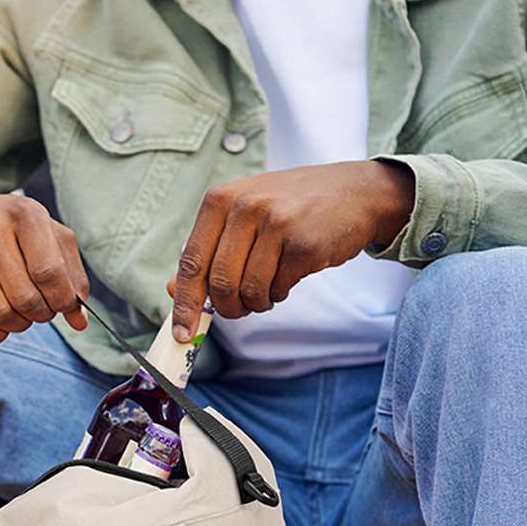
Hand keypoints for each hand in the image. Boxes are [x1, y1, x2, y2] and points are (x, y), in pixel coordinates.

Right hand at [0, 178, 88, 342]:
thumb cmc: (9, 226)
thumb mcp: (48, 234)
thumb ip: (71, 275)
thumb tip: (79, 320)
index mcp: (25, 215)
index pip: (50, 273)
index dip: (62, 300)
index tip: (63, 303)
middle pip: (27, 299)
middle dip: (42, 314)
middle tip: (41, 307)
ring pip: (2, 315)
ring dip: (20, 325)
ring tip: (22, 312)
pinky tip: (1, 321)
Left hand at [168, 160, 415, 341]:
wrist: (353, 192)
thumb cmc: (291, 206)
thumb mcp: (243, 215)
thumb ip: (209, 250)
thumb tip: (173, 290)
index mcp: (220, 199)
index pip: (191, 261)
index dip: (184, 303)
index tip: (180, 334)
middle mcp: (245, 207)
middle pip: (220, 282)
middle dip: (229, 307)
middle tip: (240, 308)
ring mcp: (277, 224)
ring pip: (250, 290)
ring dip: (258, 302)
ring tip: (269, 287)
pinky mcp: (304, 244)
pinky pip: (279, 288)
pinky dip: (281, 292)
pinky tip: (289, 275)